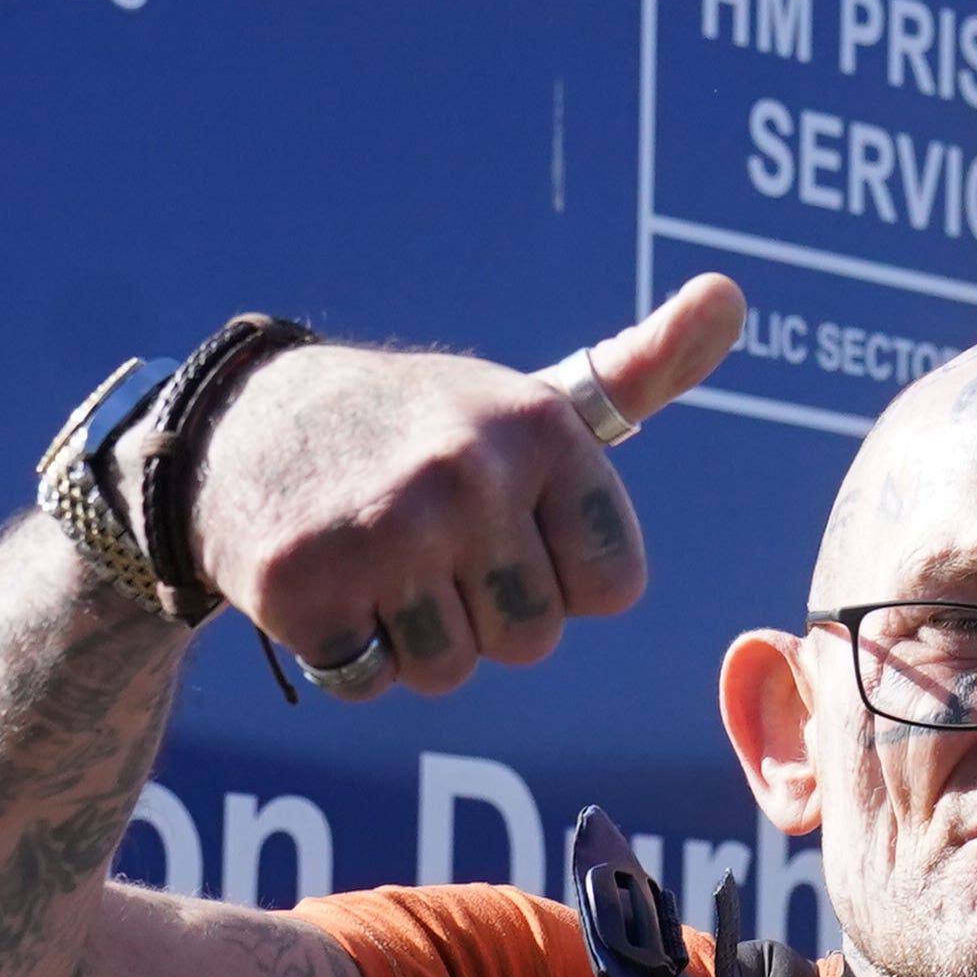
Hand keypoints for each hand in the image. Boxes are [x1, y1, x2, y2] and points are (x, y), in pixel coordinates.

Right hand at [172, 275, 744, 696]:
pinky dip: (347, 652)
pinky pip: (371, 682)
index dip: (558, 577)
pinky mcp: (309, 586)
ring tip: (378, 560)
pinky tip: (329, 582)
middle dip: (484, 616)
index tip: (508, 525)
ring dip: (413, 639)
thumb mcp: (533, 396)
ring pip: (451, 672)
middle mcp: (472, 476)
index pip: (612, 588)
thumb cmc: (418, 429)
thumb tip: (733, 294)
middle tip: (428, 545)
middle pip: (532, 641)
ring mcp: (388, 532)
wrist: (243, 429)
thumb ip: (645, 368)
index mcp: (545, 431)